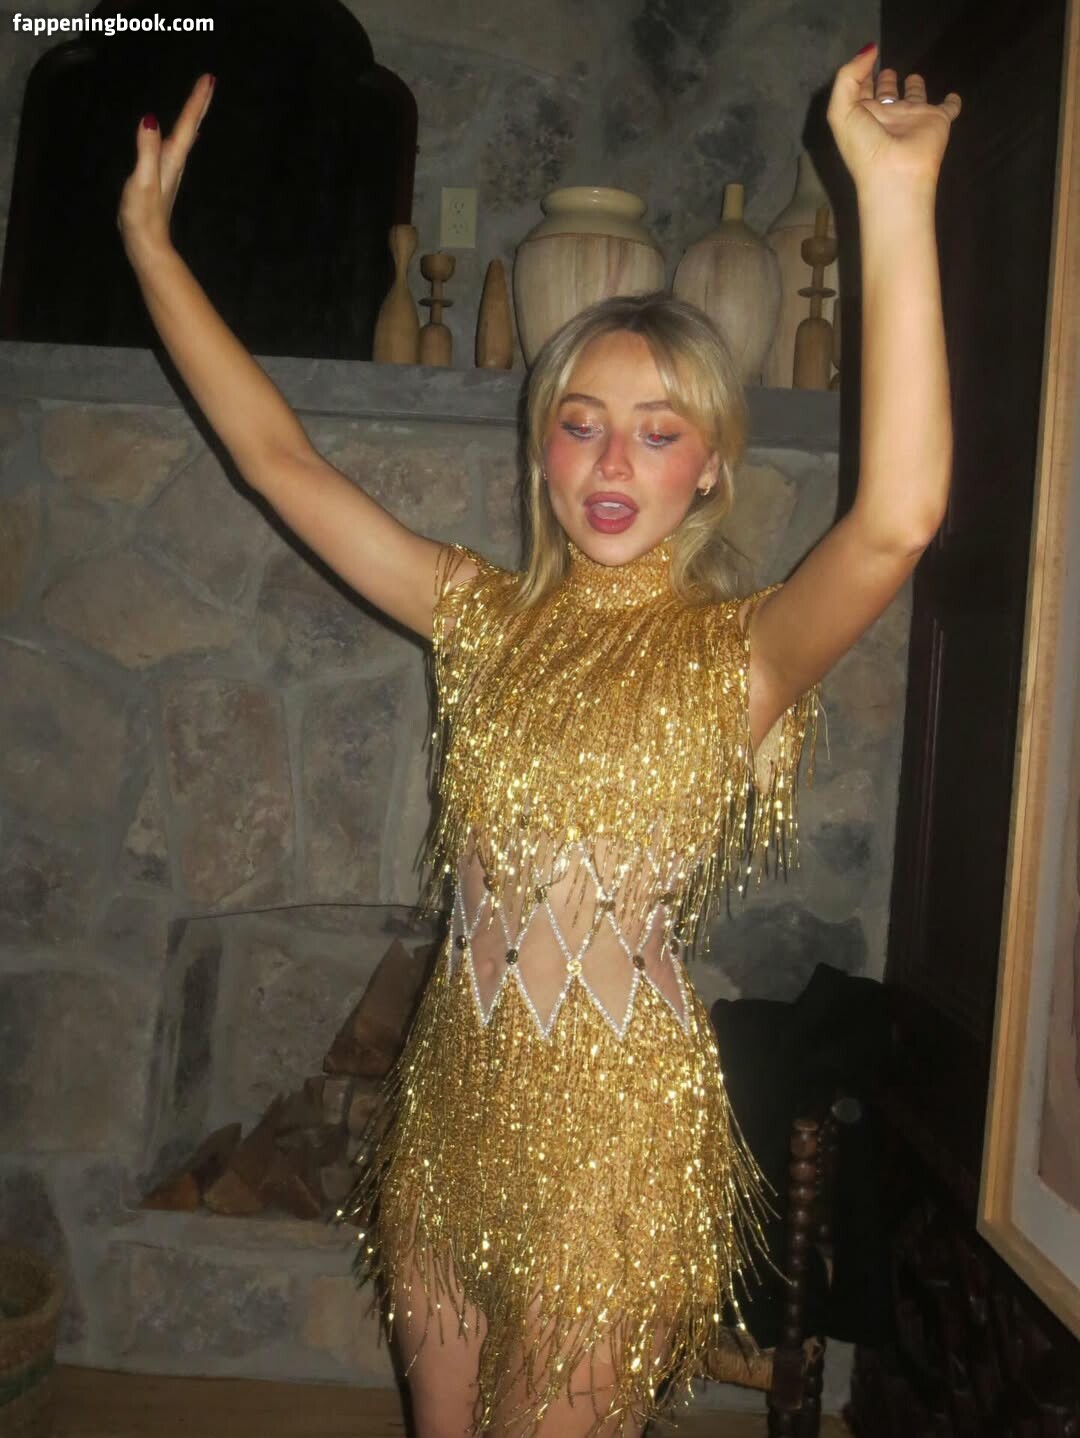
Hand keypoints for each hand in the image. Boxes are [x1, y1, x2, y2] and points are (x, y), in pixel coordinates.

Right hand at [117, 73, 214, 263]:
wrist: (146, 245)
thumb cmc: (143, 215)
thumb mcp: (142, 181)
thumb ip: (146, 150)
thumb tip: (150, 119)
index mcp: (171, 160)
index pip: (187, 124)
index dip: (196, 101)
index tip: (209, 79)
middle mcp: (174, 163)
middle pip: (190, 128)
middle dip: (199, 105)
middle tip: (209, 82)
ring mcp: (169, 172)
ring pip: (184, 137)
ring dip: (191, 118)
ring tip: (198, 102)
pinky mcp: (161, 179)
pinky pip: (174, 149)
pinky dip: (180, 137)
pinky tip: (179, 138)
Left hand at [827, 43, 960, 193]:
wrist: (895, 173)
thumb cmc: (864, 145)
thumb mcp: (841, 109)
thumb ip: (849, 76)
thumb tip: (870, 50)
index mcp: (864, 115)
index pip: (861, 92)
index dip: (860, 76)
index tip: (866, 61)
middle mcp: (887, 116)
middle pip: (887, 94)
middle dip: (886, 81)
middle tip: (887, 69)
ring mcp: (912, 119)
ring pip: (915, 98)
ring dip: (915, 87)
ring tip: (913, 76)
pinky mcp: (937, 120)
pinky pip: (948, 108)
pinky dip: (953, 102)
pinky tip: (954, 96)